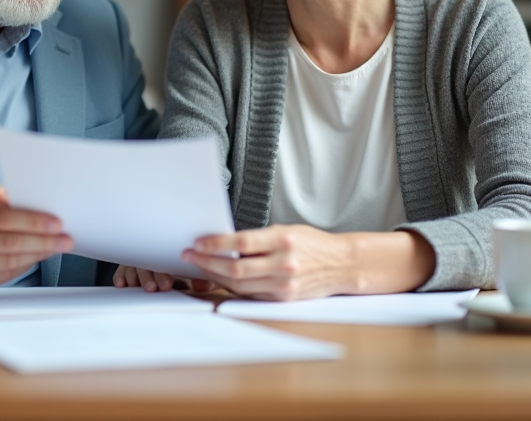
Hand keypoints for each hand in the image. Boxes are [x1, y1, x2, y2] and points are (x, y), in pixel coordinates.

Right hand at [0, 181, 72, 288]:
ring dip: (37, 255)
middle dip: (43, 241)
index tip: (56, 222)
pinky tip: (33, 257)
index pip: (4, 218)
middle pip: (10, 243)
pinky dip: (21, 266)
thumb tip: (18, 199)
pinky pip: (0, 275)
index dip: (34, 222)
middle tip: (65, 239)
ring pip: (8, 262)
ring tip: (54, 248)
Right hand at [112, 265, 213, 292]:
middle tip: (153, 288)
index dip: (164, 275)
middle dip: (150, 278)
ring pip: (134, 268)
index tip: (167, 286)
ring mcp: (139, 262)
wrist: (173, 253)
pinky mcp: (128, 266)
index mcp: (168, 257)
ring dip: (135, 278)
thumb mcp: (195, 272)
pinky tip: (121, 284)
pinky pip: (122, 269)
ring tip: (135, 287)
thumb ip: (200, 278)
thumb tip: (204, 285)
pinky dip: (120, 276)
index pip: (164, 264)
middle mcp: (152, 259)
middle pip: (148, 266)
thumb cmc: (184, 267)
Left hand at [182, 227, 434, 300]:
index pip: (241, 243)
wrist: (341, 265)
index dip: (214, 244)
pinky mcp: (283, 298)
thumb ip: (258, 239)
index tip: (197, 243)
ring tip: (200, 266)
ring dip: (215, 276)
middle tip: (189, 255)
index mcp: (283, 240)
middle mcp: (283, 264)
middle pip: (235, 269)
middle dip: (207, 263)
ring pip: (239, 285)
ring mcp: (283, 284)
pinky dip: (232, 287)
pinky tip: (220, 279)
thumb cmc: (312, 243)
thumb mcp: (285, 231)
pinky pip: (250, 294)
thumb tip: (223, 243)